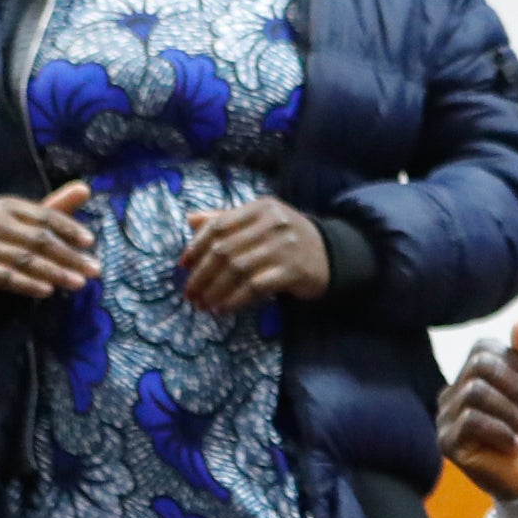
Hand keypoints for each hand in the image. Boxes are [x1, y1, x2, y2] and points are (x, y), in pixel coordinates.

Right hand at [0, 184, 99, 301]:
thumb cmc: (3, 239)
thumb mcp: (27, 221)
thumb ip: (56, 207)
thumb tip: (85, 188)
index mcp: (8, 206)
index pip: (45, 216)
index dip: (69, 228)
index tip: (90, 242)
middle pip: (39, 239)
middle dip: (70, 256)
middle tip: (94, 270)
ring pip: (26, 260)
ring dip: (56, 273)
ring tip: (79, 283)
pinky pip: (8, 278)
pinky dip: (30, 285)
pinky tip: (48, 291)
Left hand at [177, 195, 332, 312]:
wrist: (333, 255)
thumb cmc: (289, 238)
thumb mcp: (261, 221)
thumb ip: (227, 219)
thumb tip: (190, 220)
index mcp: (261, 208)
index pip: (218, 225)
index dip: (196, 246)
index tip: (183, 265)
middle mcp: (273, 224)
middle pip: (224, 250)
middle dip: (201, 275)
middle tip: (190, 294)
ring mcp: (284, 247)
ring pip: (236, 270)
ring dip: (214, 291)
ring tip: (203, 304)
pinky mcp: (292, 270)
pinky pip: (254, 286)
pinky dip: (234, 299)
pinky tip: (224, 308)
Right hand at [438, 321, 517, 502]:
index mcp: (476, 375)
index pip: (484, 348)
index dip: (515, 365)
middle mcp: (455, 392)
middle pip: (477, 366)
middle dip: (514, 387)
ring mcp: (448, 417)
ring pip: (474, 392)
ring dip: (510, 412)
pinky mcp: (447, 442)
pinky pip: (471, 420)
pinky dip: (501, 431)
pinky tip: (513, 445)